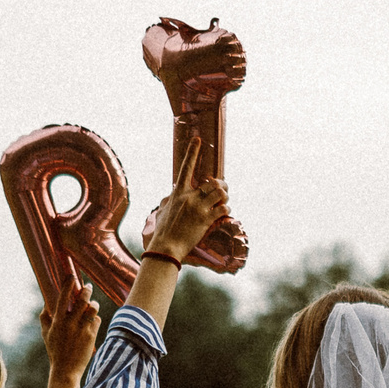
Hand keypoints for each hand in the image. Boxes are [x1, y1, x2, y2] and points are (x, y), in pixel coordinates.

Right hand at [40, 283, 99, 380]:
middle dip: (87, 291)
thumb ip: (45, 318)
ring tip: (92, 305)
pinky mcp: (91, 336)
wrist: (66, 371)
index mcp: (57, 321)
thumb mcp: (45, 334)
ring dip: (93, 304)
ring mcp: (82, 330)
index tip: (72, 276)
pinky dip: (95, 318)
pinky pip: (97, 320)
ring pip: (93, 309)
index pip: (63, 297)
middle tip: (88, 288)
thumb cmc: (55, 351)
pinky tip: (92, 321)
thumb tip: (46, 304)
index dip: (68, 284)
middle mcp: (70, 324)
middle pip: (82, 300)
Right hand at [145, 133, 230, 262]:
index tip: (197, 139)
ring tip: (224, 201)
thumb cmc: (163, 232)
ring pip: (220, 193)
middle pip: (212, 183)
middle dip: (222, 185)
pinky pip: (223, 209)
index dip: (192, 152)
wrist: (166, 248)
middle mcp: (189, 197)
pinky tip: (224, 213)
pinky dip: (226, 209)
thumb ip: (168, 201)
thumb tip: (169, 197)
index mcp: (178, 193)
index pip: (186, 167)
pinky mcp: (205, 220)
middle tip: (224, 190)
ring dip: (225, 197)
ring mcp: (198, 208)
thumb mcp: (162, 211)